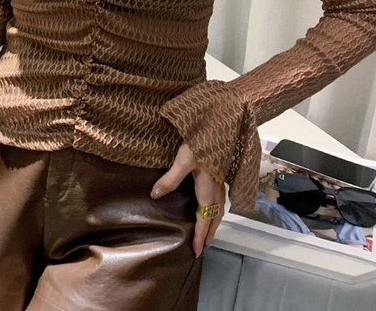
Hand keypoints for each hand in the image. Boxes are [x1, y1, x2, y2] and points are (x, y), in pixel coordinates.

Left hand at [150, 142, 225, 256]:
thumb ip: (170, 179)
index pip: (205, 219)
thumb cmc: (201, 143)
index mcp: (208, 189)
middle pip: (215, 217)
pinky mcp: (218, 174)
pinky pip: (220, 199)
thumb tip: (155, 194)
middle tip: (204, 247)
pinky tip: (211, 206)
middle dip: (210, 233)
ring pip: (219, 208)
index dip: (201, 235)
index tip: (197, 250)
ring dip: (214, 222)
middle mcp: (216, 188)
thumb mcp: (182, 160)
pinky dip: (216, 210)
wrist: (217, 126)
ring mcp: (219, 181)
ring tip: (209, 231)